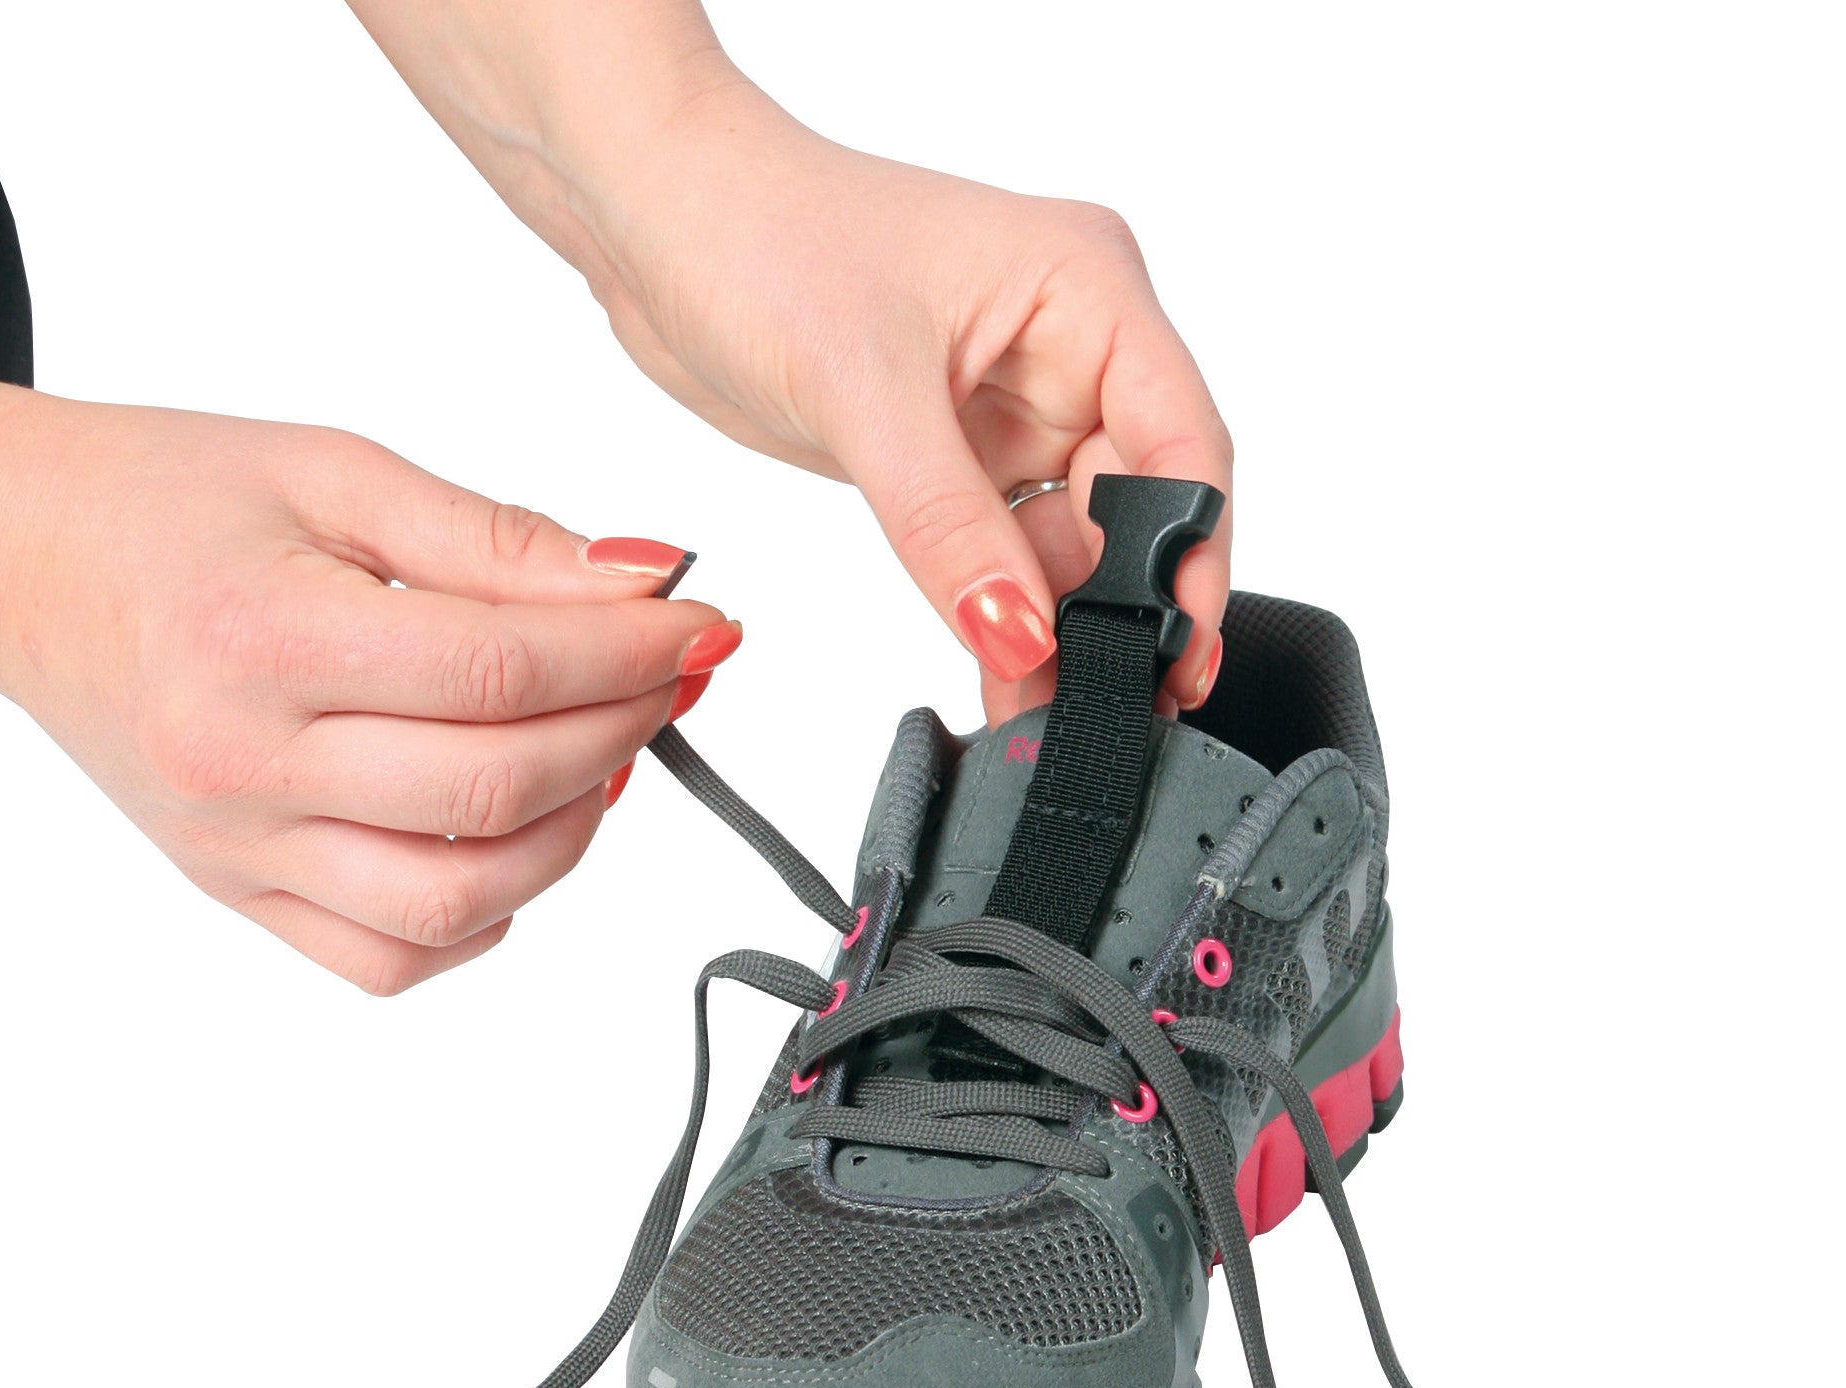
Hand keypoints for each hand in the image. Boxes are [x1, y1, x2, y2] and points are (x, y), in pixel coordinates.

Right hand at [0, 353, 738, 991]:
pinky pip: (392, 956)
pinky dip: (481, 913)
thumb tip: (640, 586)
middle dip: (623, 732)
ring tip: (596, 754)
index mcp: (262, 639)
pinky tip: (507, 836)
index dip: (628, 654)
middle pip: (496, 790)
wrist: (23, 563)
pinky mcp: (241, 894)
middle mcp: (244, 764)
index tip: (699, 627)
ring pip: (459, 900)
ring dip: (571, 835)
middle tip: (666, 680)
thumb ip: (494, 539)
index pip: (497, 672)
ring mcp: (240, 849)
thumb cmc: (167, 505)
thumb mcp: (333, 473)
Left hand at [349, 1, 1231, 724]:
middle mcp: (1067, 347)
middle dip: (1122, 612)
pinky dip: (1003, 615)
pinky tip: (1005, 675)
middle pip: (1138, 509)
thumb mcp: (865, 391)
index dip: (1193, 558)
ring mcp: (1015, 403)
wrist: (653, 217)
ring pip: (1071, 545)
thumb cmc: (758, 230)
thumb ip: (950, 529)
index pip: (1185, 445)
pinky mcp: (958, 453)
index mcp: (1086, 290)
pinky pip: (1006, 553)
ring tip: (1043, 712)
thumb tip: (1018, 635)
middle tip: (1105, 706)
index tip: (1178, 654)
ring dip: (1058, 629)